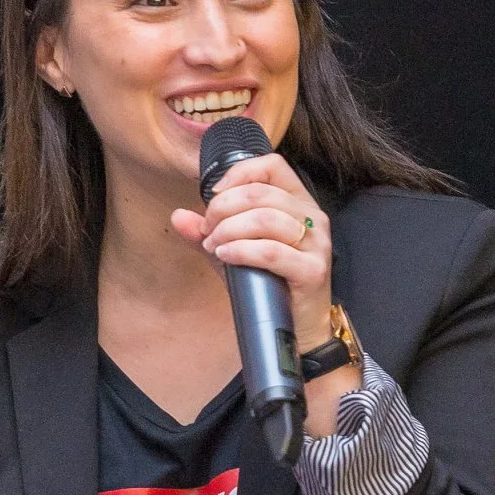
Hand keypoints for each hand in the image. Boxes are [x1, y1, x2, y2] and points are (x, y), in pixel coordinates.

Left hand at [169, 153, 332, 351]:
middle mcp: (312, 217)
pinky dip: (241, 250)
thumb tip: (178, 216)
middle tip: (207, 231)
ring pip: (266, 219)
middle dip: (223, 209)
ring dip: (229, 230)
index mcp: (298, 202)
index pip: (272, 166)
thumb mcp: (233, 251)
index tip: (213, 195)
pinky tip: (225, 256)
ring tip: (214, 246)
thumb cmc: (268, 283)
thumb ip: (207, 233)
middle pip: (261, 193)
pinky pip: (271, 251)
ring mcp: (317, 244)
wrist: (296, 328)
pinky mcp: (313, 270)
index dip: (238, 174)